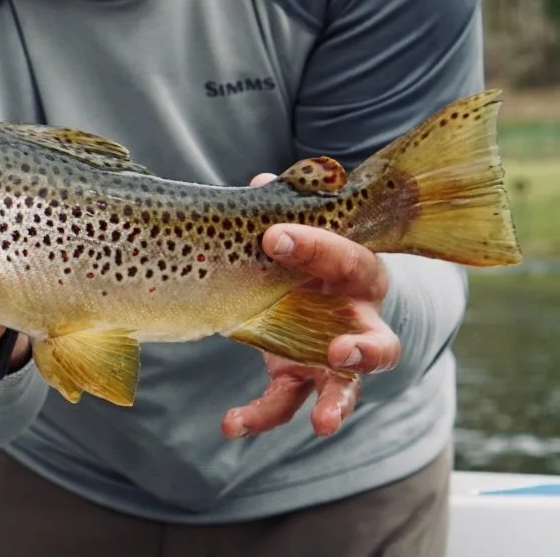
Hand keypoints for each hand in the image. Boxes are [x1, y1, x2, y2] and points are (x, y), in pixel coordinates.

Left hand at [221, 173, 400, 438]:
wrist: (316, 285)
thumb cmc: (310, 250)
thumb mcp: (301, 225)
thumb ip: (283, 209)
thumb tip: (260, 184)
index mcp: (356, 274)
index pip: (347, 259)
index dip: (315, 246)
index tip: (274, 236)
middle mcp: (355, 320)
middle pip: (378, 342)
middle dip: (363, 349)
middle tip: (340, 350)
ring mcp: (330, 355)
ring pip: (345, 386)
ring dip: (335, 403)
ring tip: (323, 421)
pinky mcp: (299, 376)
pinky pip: (285, 402)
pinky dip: (260, 416)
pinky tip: (232, 424)